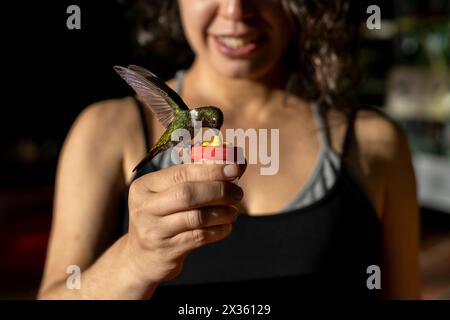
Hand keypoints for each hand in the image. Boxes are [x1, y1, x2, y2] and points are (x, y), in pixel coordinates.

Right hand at [125, 162, 245, 283]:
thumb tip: (237, 163)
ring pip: (196, 217)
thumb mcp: (167, 195)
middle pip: (187, 194)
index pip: (181, 172)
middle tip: (238, 193)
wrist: (142, 258)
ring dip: (222, 212)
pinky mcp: (167, 251)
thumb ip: (196, 179)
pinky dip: (219, 230)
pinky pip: (200, 237)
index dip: (211, 169)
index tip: (235, 168)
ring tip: (233, 212)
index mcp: (144, 186)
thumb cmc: (162, 218)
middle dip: (219, 190)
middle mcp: (145, 207)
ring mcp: (154, 231)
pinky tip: (226, 226)